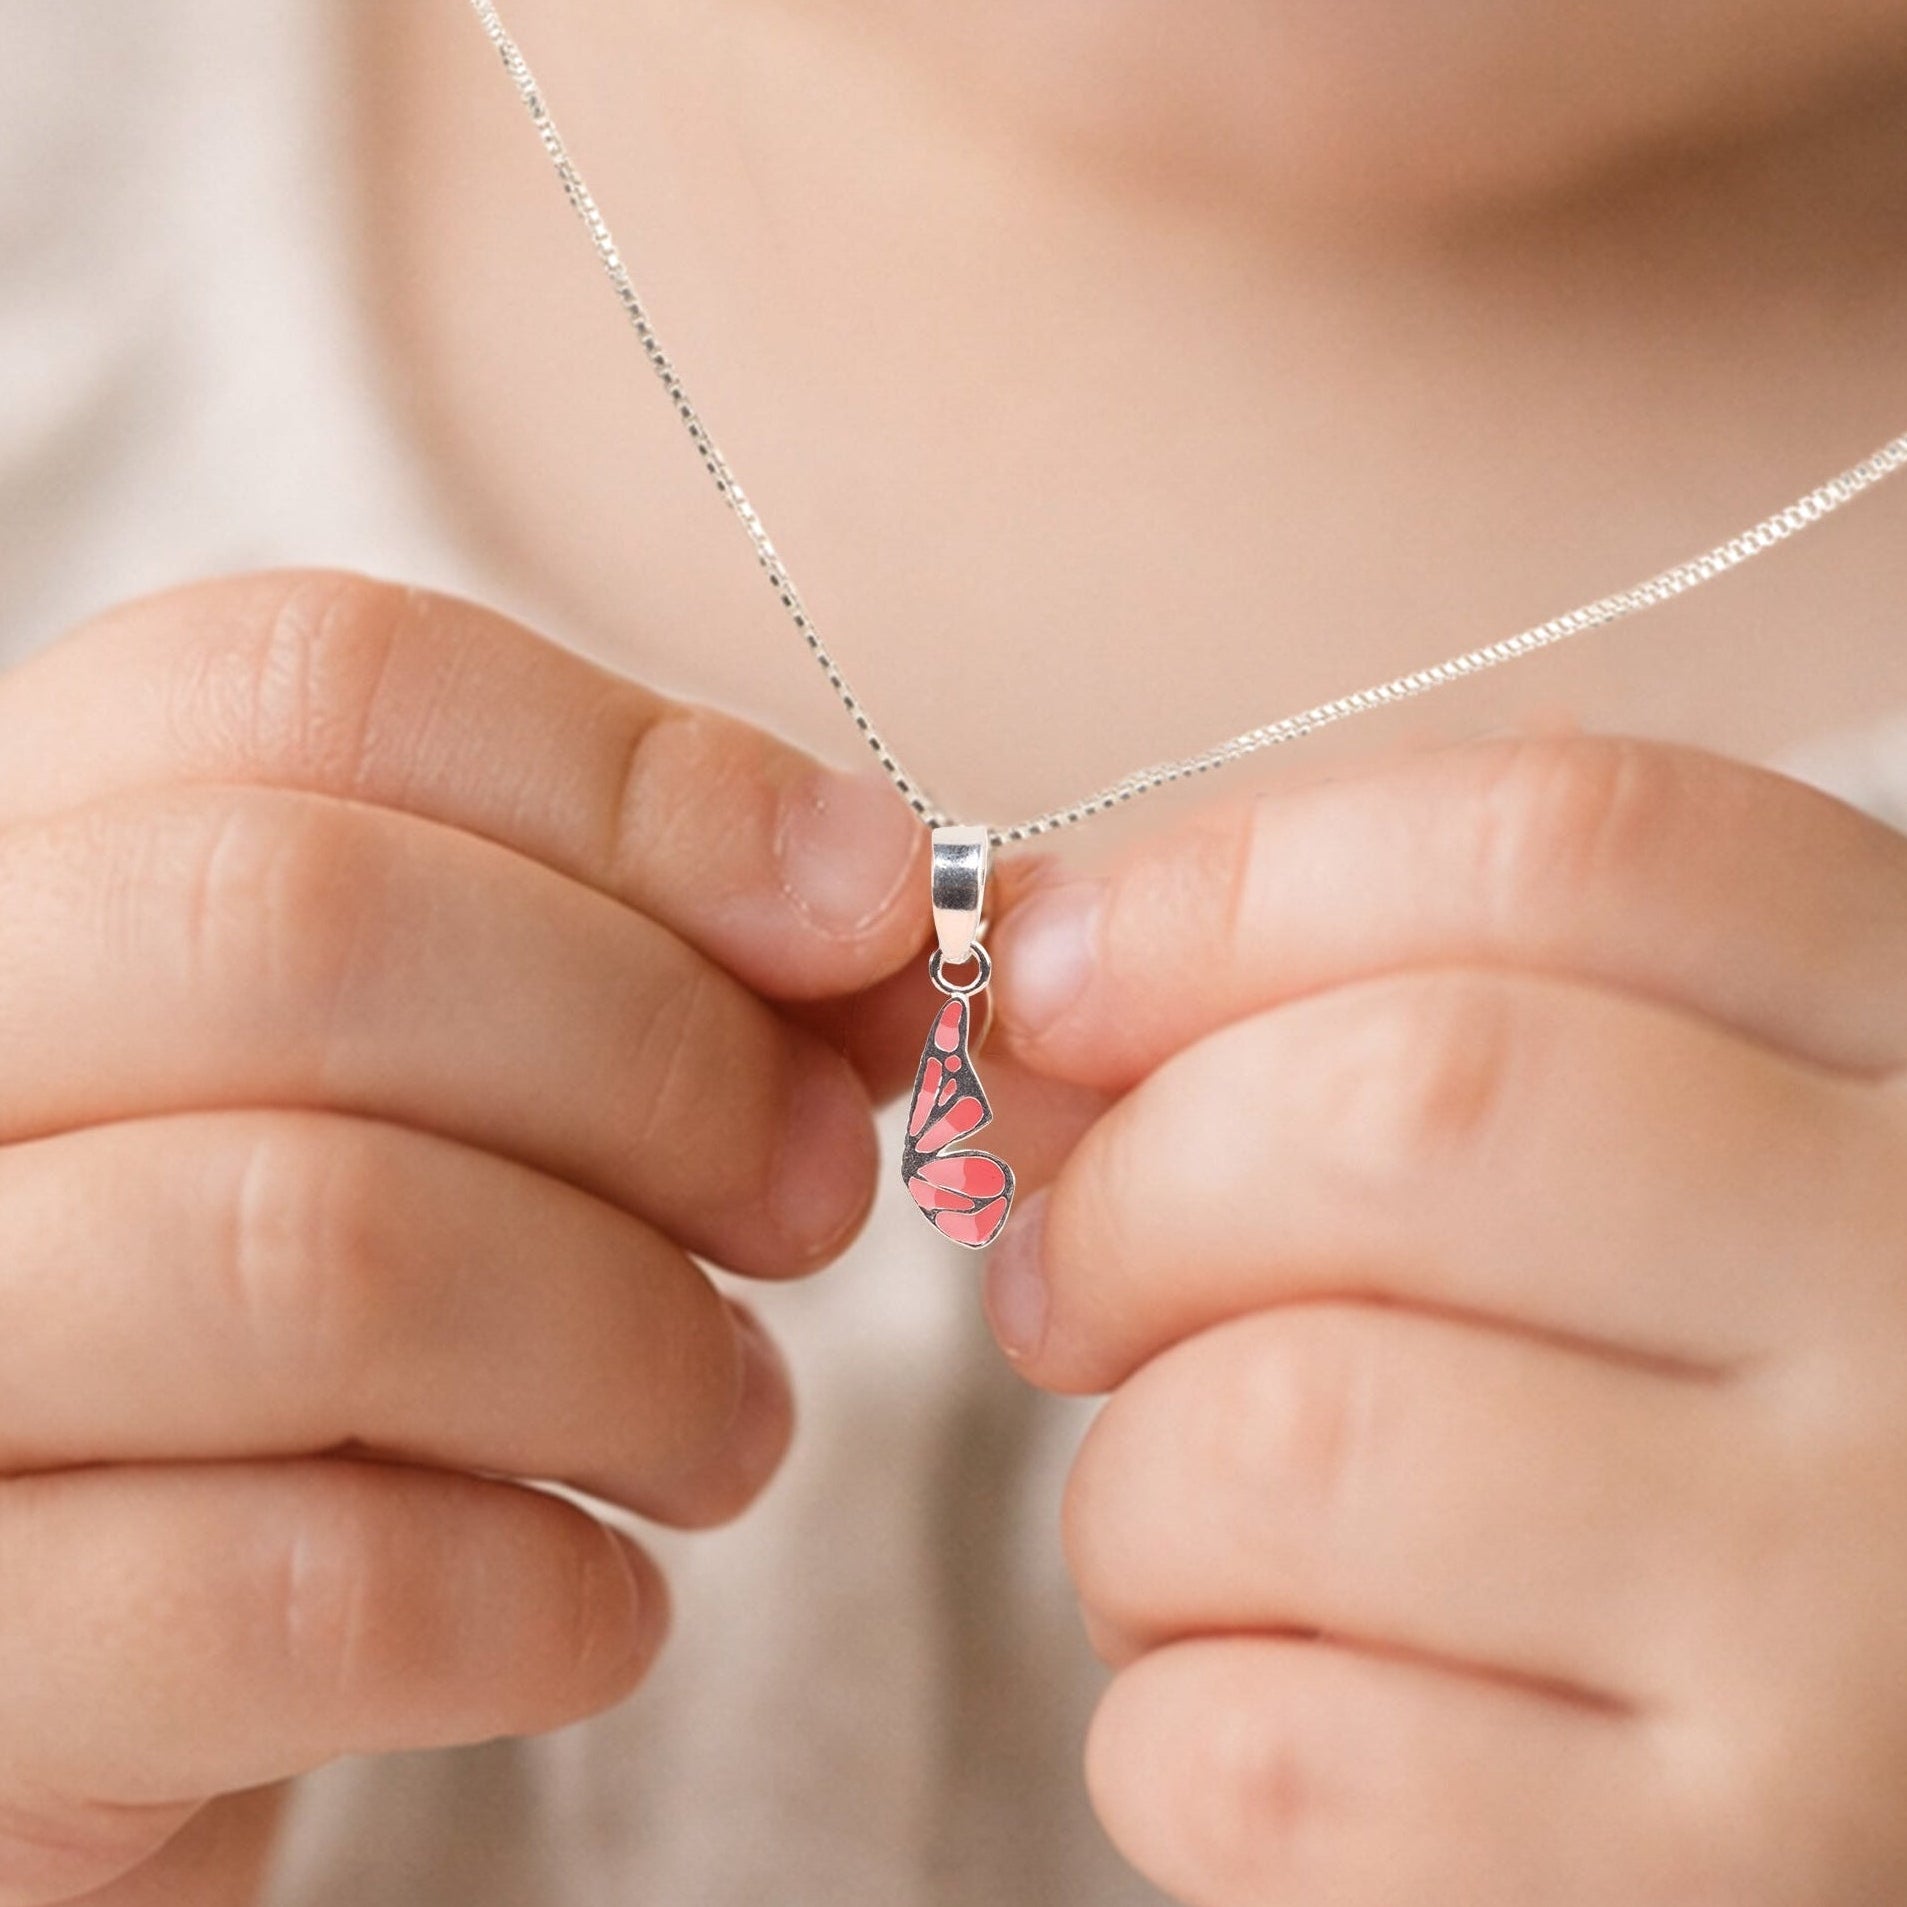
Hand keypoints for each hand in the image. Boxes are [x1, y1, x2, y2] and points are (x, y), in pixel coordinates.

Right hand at [0, 571, 924, 1903]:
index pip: (313, 682)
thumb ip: (642, 962)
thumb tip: (874, 903)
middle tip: (819, 1195)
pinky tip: (604, 1601)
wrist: (88, 1668)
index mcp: (24, 862)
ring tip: (726, 1422)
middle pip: (308, 926)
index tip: (870, 900)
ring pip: (324, 1249)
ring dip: (636, 1346)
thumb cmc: (296, 1346)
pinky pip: (301, 1595)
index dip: (641, 779)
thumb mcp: (444, 1099)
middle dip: (665, 1061)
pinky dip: (542, 1598)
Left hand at [985, 735, 1906, 1905]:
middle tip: (1062, 1279)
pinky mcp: (1718, 1884)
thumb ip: (1400, 1015)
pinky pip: (1273, 1753)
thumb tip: (1058, 968)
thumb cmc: (1698, 1407)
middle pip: (1402, 1110)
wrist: (1873, 1732)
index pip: (1569, 850)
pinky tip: (1247, 1688)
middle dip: (1136, 1187)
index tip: (1055, 969)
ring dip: (1128, 1482)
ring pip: (1289, 1438)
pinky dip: (1168, 1705)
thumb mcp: (1644, 1150)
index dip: (1240, 888)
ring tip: (1172, 1515)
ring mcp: (1844, 1620)